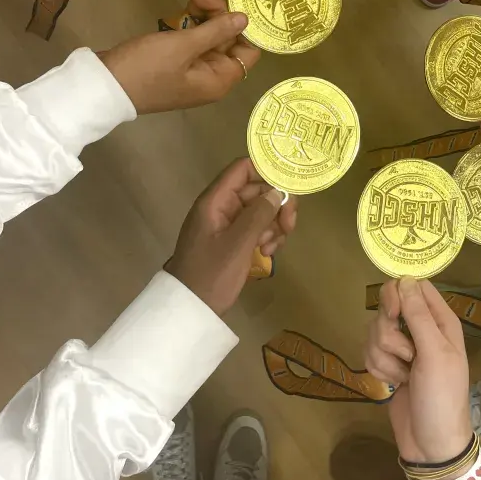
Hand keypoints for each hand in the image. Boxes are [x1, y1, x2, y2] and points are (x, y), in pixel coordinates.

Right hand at [99, 0, 260, 112]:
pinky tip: (181, 10)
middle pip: (228, 39)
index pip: (248, 51)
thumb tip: (245, 19)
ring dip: (203, 14)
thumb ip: (216, 31)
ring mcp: (191, 68)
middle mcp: (210, 76)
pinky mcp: (174, 60)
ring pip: (209, 35)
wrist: (102, 85)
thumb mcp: (183, 46)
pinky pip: (191, 39)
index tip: (235, 3)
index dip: (244, 28)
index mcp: (219, 80)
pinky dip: (189, 23)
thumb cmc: (146, 68)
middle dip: (218, 14)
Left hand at [166, 158, 297, 315]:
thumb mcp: (238, 244)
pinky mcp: (232, 240)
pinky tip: (267, 253)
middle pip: (256, 190)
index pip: (243, 169)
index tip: (290, 185)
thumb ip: (259, 214)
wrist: (190, 311)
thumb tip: (277, 192)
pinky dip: (266, 236)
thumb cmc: (211, 275)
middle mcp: (221, 207)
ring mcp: (226, 224)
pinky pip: (255, 228)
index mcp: (216, 201)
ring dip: (273, 224)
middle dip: (276, 205)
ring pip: (259, 210)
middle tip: (290, 226)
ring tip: (272, 247)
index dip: (267, 171)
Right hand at [366, 279, 471, 463]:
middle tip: (405, 354)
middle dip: (389, 334)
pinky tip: (394, 384)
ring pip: (375, 330)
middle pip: (389, 306)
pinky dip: (378, 369)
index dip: (398, 294)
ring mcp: (403, 347)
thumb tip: (403, 279)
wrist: (430, 444)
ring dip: (385, 357)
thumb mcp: (435, 354)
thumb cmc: (441, 397)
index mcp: (440, 320)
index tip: (392, 314)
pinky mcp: (387, 363)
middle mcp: (420, 328)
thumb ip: (418, 315)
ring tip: (404, 376)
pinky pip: (369, 351)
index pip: (413, 286)